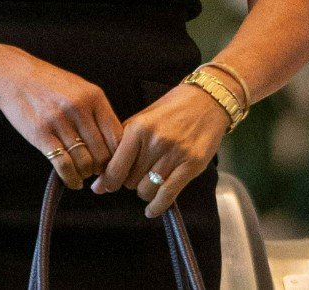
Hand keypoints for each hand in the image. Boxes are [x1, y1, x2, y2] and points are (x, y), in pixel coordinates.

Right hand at [0, 47, 122, 190]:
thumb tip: (113, 140)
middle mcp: (80, 109)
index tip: (117, 163)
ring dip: (86, 173)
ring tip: (84, 175)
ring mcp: (60, 121)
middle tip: (100, 173)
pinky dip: (71, 178)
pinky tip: (73, 181)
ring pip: (84, 161)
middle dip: (103, 168)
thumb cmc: (50, 84)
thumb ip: (97, 111)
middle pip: (102, 151)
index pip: (116, 134)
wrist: (16, 76)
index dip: (120, 154)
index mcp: (95, 97)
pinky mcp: (41, 134)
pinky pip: (63, 164)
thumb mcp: (81, 89)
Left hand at [92, 83, 229, 217]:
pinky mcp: (192, 165)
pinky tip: (152, 209)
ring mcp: (175, 154)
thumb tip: (99, 185)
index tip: (107, 185)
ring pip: (146, 190)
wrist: (209, 100)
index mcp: (139, 128)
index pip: (115, 168)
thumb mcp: (143, 118)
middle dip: (130, 180)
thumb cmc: (173, 108)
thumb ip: (120, 146)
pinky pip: (167, 195)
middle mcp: (156, 141)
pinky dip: (157, 206)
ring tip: (150, 180)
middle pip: (130, 181)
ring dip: (144, 190)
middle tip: (138, 172)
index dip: (108, 181)